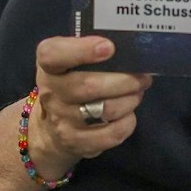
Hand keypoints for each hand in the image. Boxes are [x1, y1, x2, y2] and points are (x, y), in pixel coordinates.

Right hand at [28, 36, 151, 178]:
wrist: (51, 129)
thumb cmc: (70, 83)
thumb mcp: (69, 62)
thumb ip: (89, 50)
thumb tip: (128, 47)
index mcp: (48, 66)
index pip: (53, 54)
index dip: (81, 50)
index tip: (108, 47)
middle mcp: (50, 93)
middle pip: (89, 85)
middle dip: (124, 80)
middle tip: (142, 77)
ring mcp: (62, 121)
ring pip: (106, 110)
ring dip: (130, 100)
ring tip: (137, 93)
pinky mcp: (77, 143)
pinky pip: (112, 134)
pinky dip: (128, 122)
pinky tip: (128, 114)